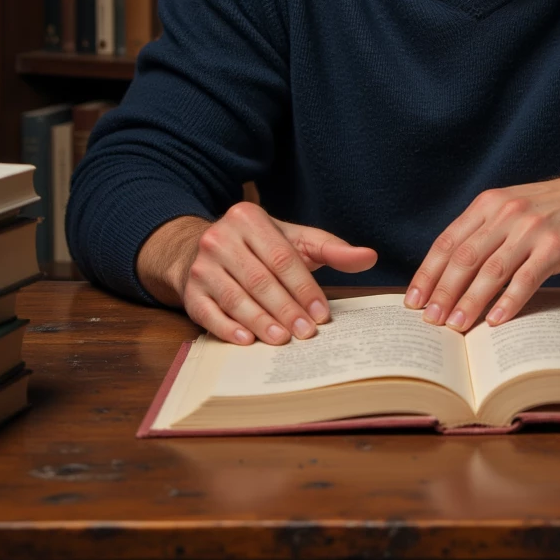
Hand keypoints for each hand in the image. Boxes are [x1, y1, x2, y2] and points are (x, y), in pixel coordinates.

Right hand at [137, 203, 376, 344]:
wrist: (199, 249)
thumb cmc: (257, 248)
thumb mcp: (293, 240)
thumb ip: (330, 248)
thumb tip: (370, 257)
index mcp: (248, 218)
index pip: (282, 257)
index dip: (304, 288)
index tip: (323, 314)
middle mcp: (220, 237)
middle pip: (259, 279)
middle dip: (286, 309)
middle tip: (307, 333)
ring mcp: (201, 265)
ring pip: (235, 297)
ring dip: (260, 321)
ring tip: (283, 339)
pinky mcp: (189, 291)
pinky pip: (208, 313)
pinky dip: (228, 328)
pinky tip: (247, 341)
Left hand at [404, 170, 559, 332]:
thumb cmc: (552, 210)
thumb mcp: (512, 209)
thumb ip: (484, 232)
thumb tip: (450, 274)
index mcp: (489, 204)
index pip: (448, 241)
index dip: (428, 272)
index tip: (413, 299)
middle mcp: (506, 213)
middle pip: (464, 258)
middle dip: (443, 292)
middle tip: (429, 321)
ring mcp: (531, 229)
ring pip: (491, 270)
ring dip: (470, 301)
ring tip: (456, 326)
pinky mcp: (556, 246)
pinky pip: (526, 279)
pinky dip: (508, 301)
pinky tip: (496, 320)